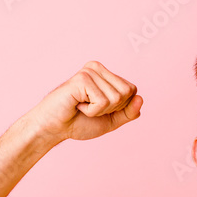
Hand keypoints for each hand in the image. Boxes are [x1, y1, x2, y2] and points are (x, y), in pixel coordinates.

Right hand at [26, 61, 142, 141]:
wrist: (55, 128)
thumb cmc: (80, 122)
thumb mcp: (112, 120)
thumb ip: (129, 112)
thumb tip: (141, 99)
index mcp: (105, 74)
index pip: (132, 90)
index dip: (120, 107)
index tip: (100, 108)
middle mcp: (98, 68)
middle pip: (127, 93)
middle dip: (112, 108)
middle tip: (90, 107)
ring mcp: (89, 72)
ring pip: (117, 98)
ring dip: (100, 110)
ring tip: (82, 106)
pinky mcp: (82, 79)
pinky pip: (103, 102)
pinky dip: (92, 111)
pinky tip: (77, 105)